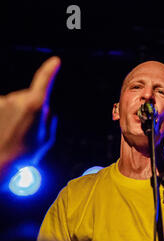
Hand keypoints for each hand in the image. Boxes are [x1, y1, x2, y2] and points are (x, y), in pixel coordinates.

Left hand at [0, 56, 59, 171]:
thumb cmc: (25, 154)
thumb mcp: (47, 140)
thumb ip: (49, 121)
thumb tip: (47, 109)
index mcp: (35, 105)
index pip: (44, 81)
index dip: (50, 70)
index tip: (56, 61)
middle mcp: (17, 99)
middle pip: (30, 97)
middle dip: (32, 109)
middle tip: (29, 131)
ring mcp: (3, 101)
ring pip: (15, 103)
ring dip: (17, 114)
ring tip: (14, 134)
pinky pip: (4, 107)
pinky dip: (5, 116)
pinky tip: (4, 129)